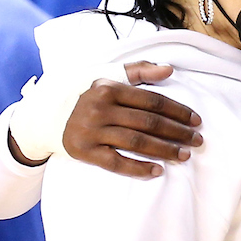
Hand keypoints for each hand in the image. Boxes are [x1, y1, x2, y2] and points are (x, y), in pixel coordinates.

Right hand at [62, 62, 202, 178]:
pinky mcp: (85, 152)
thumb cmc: (82, 94)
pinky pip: (116, 163)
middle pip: (148, 122)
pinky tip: (157, 171)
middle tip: (197, 140)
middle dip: (177, 132)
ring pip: (136, 142)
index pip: (152, 100)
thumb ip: (138, 70)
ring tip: (184, 154)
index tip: (196, 120)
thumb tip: (169, 70)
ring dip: (164, 150)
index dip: (177, 110)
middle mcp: (100, 109)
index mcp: (108, 88)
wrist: (43, 117)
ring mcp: (92, 131)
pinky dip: (138, 168)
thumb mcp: (105, 76)